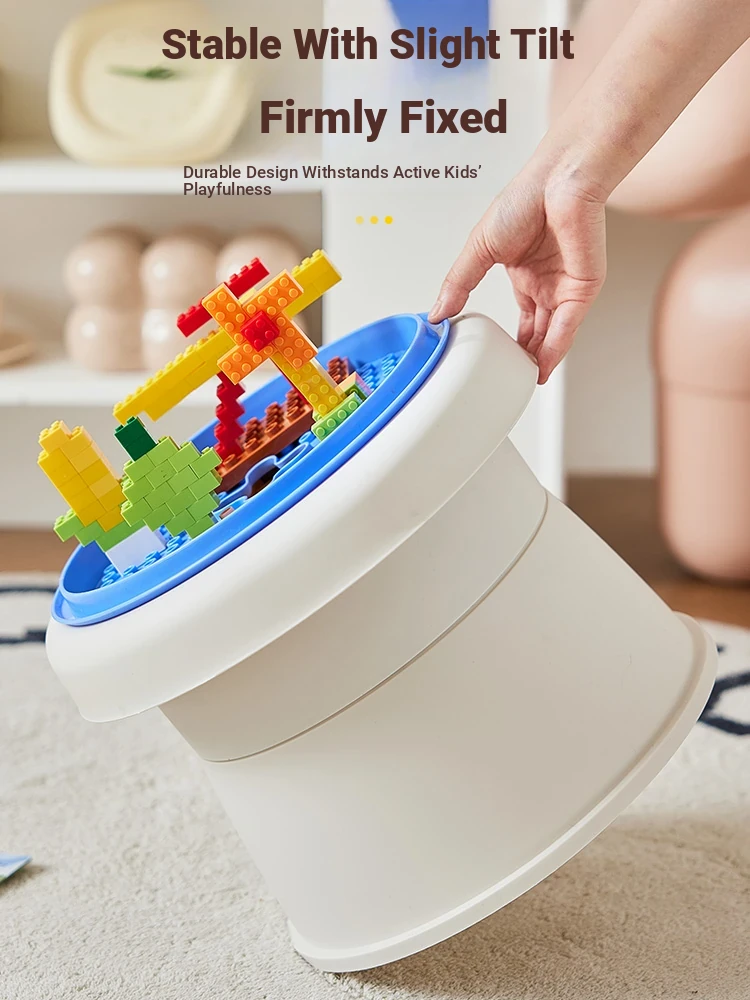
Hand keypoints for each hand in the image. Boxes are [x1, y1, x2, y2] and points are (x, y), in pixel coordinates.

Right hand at [428, 168, 606, 382]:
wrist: (560, 180)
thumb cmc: (526, 198)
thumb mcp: (479, 248)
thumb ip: (459, 283)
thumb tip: (436, 312)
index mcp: (524, 273)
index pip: (520, 316)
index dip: (508, 340)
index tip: (493, 359)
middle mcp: (547, 282)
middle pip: (537, 331)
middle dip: (524, 356)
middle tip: (508, 380)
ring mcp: (565, 287)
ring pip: (552, 334)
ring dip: (539, 359)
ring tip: (523, 382)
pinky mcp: (583, 288)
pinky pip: (568, 325)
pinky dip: (554, 347)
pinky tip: (541, 366)